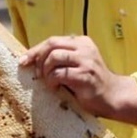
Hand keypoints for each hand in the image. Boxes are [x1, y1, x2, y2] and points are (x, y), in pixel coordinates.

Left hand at [19, 35, 136, 123]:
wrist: (113, 96)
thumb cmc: (90, 82)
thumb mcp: (77, 64)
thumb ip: (61, 58)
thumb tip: (32, 60)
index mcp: (82, 42)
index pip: (52, 40)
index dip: (35, 50)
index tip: (23, 61)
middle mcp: (84, 48)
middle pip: (51, 45)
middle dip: (38, 58)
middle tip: (36, 74)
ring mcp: (86, 61)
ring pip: (54, 57)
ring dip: (46, 71)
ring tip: (49, 82)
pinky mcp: (85, 75)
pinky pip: (59, 74)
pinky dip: (52, 81)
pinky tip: (56, 88)